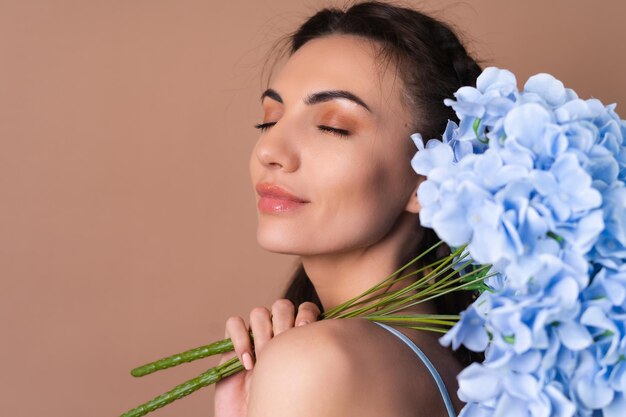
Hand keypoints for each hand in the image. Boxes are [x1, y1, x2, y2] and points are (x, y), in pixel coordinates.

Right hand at [213, 299, 320, 416]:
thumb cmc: (286, 406)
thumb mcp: (306, 378)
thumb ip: (314, 355)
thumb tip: (336, 338)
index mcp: (299, 337)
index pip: (306, 308)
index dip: (307, 313)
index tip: (305, 329)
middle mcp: (277, 333)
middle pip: (282, 305)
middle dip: (283, 323)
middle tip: (282, 347)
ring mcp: (255, 338)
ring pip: (258, 312)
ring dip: (262, 333)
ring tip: (264, 359)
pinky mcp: (232, 345)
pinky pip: (234, 323)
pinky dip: (240, 338)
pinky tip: (247, 362)